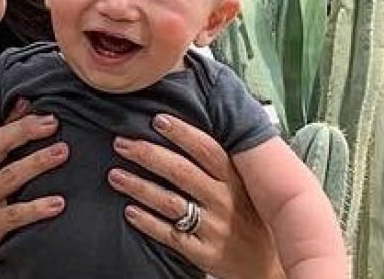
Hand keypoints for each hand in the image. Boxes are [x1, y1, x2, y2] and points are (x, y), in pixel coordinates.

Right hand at [0, 100, 67, 278]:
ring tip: (63, 152)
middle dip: (25, 131)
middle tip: (53, 121)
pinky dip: (38, 208)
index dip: (15, 120)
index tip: (39, 108)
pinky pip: (15, 215)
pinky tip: (58, 204)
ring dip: (38, 162)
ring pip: (10, 175)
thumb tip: (12, 146)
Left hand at [107, 114, 284, 278]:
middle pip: (181, 172)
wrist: (268, 267)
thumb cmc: (250, 219)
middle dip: (148, 154)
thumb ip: (220, 165)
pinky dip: (148, 222)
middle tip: (121, 143)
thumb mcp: (245, 188)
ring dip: (139, 186)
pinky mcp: (204, 253)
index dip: (183, 133)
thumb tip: (182, 131)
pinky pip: (170, 234)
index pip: (208, 150)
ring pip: (170, 202)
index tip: (157, 119)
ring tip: (115, 175)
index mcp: (235, 181)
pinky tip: (129, 211)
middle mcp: (225, 202)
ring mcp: (214, 228)